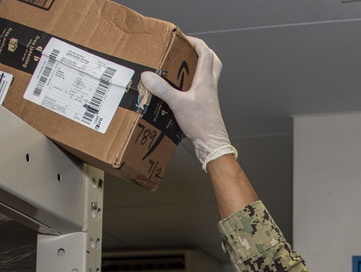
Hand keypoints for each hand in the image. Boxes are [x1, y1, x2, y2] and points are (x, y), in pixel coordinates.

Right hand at [140, 37, 236, 170]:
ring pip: (209, 76)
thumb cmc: (201, 124)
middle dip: (202, 53)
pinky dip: (193, 85)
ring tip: (182, 69)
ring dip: (198, 69)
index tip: (183, 39)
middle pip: (213, 62)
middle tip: (188, 51)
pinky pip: (202, 90)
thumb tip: (147, 76)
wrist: (212, 144)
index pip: (205, 53)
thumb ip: (163, 89)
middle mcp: (210, 86)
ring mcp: (210, 97)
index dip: (196, 42)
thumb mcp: (178, 104)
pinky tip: (181, 92)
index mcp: (206, 80)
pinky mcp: (206, 107)